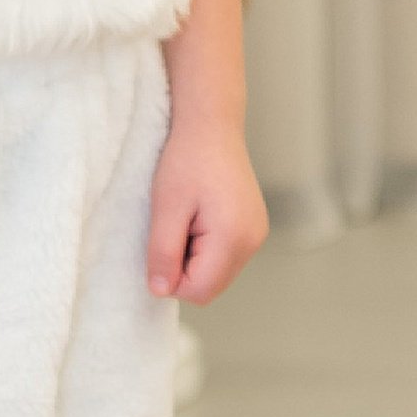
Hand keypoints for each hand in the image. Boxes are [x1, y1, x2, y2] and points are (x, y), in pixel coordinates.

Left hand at [146, 120, 267, 305]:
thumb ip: (163, 253)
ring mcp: (256, 235)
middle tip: (173, 228)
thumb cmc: (186, 160)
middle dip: (184, 269)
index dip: (172, 278)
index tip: (161, 243)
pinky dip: (205, 248)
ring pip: (217, 273)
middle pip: (211, 287)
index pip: (200, 291)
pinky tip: (197, 217)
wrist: (211, 125)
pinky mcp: (253, 227)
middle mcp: (253, 242)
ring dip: (193, 258)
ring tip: (185, 219)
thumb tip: (160, 291)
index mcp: (234, 238)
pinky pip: (225, 257)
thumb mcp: (165, 208)